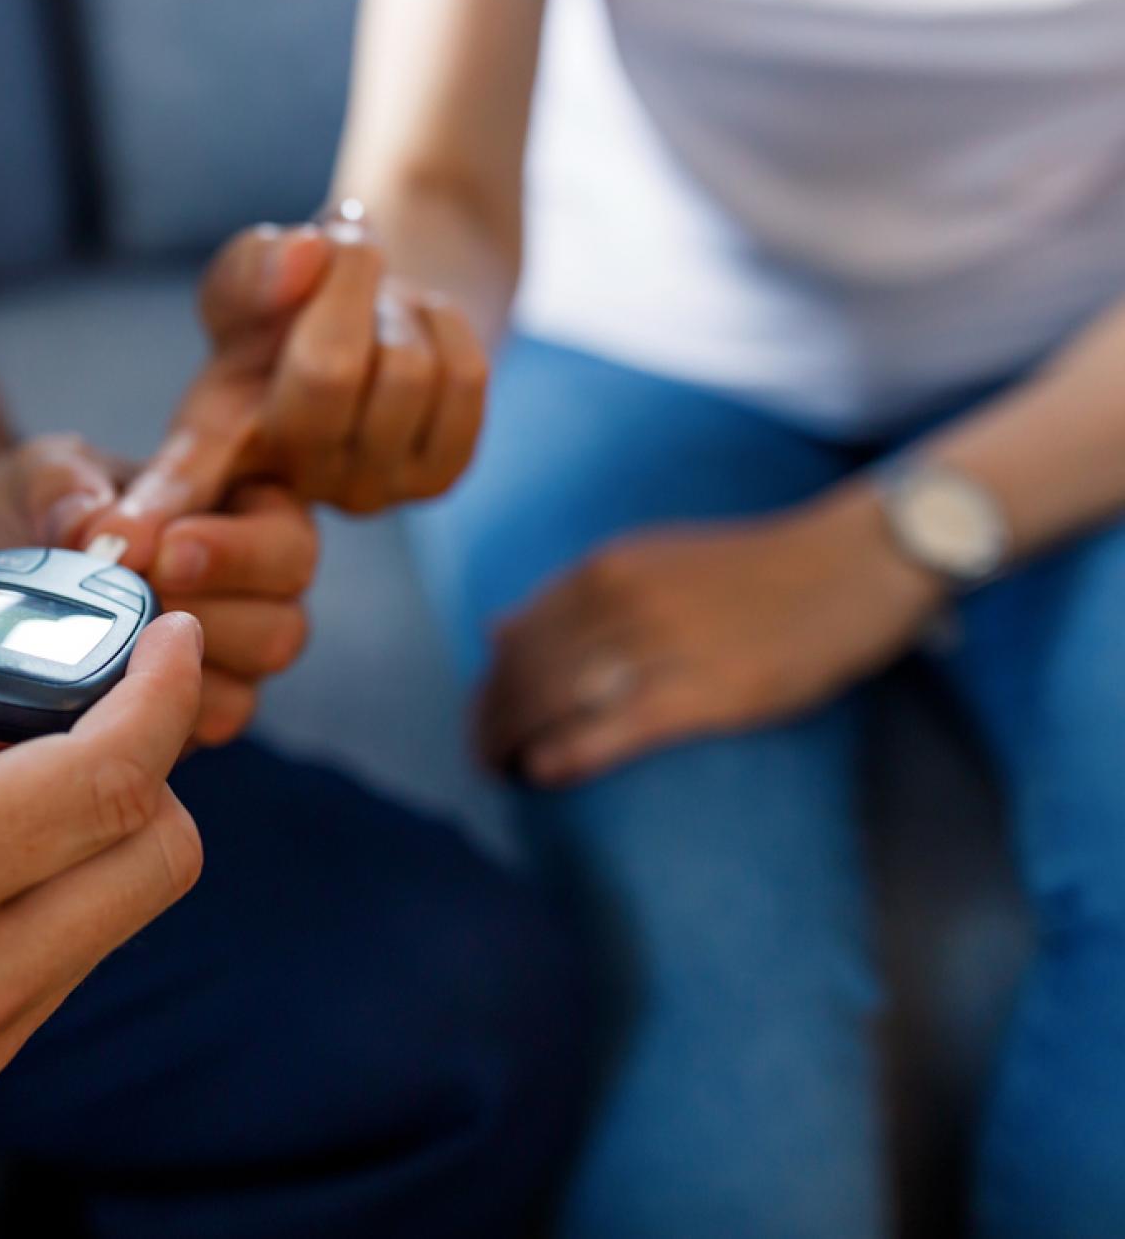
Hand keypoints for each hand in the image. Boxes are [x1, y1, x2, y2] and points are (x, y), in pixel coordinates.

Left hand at [0, 437, 320, 746]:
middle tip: (135, 604)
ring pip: (240, 697)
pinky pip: (184, 742)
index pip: (285, 545)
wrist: (4, 548)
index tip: (163, 553)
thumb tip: (101, 538)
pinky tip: (88, 693)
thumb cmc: (53, 499)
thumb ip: (72, 493)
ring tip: (103, 645)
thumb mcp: (52, 472)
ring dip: (167, 676)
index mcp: (255, 517)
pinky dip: (137, 723)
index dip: (231, 555)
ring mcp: (225, 669)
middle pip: (281, 632)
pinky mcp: (183, 722)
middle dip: (203, 623)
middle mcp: (258, 599)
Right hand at [0, 519, 205, 1229]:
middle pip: (161, 856)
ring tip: (11, 768)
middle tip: (90, 703)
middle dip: (154, 761)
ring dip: (106, 828)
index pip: (111, 778)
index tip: (168, 637)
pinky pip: (66, 963)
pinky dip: (61, 890)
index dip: (163, 692)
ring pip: (122, 914)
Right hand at [105, 219, 488, 534]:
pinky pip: (464, 380)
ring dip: (398, 305)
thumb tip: (304, 257)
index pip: (179, 480)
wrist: (377, 315)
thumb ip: (256, 263)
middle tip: (339, 252)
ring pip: (406, 370)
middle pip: (330, 371)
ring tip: (374, 311)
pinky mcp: (435, 480)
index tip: (115, 540)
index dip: (151, 511)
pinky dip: (447, 327)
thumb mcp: (248, 274)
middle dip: (348, 284)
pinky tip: (414, 338)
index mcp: (208, 441)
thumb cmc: (289, 301)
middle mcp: (277, 485)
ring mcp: (359, 492)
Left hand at [479, 491, 945, 786]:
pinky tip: (542, 773)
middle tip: (482, 759)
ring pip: (557, 700)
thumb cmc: (755, 569)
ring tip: (502, 774)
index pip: (517, 636)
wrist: (855, 561)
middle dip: (491, 721)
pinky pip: (614, 728)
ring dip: (515, 742)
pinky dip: (566, 753)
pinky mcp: (708, 691)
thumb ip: (576, 596)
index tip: (479, 719)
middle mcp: (623, 599)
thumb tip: (495, 631)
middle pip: (526, 673)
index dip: (488, 685)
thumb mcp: (652, 560)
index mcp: (608, 568)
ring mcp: (664, 644)